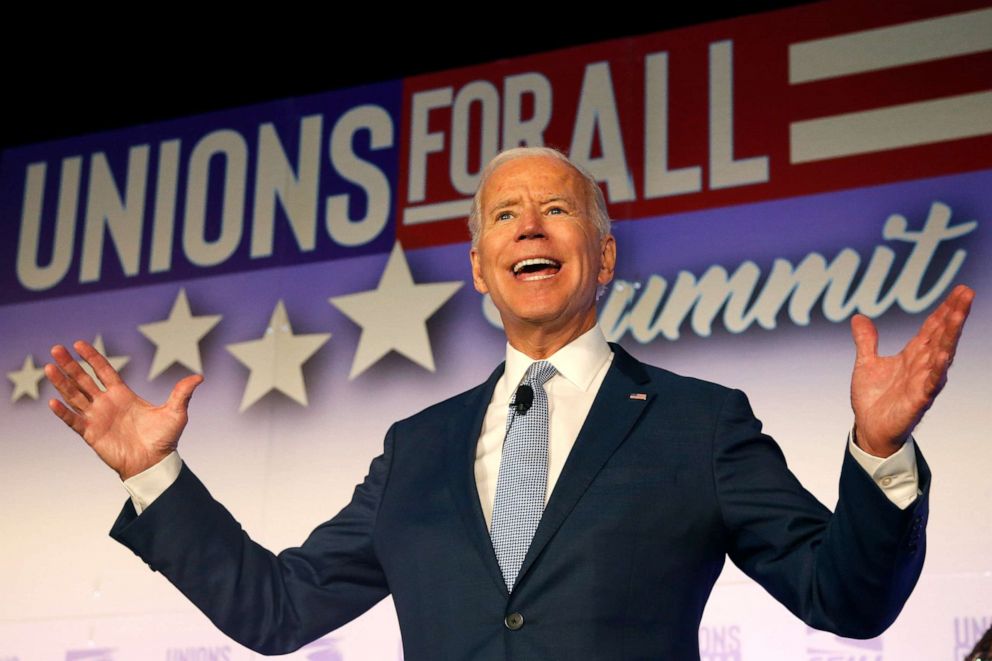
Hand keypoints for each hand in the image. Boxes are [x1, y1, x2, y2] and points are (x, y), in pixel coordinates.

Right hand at [45, 340, 202, 479]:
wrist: (155, 464)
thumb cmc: (165, 439)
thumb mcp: (176, 412)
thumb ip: (182, 393)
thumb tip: (199, 377)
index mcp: (123, 395)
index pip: (103, 371)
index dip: (91, 357)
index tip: (78, 343)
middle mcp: (107, 403)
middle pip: (83, 380)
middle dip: (70, 365)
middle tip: (56, 348)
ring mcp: (97, 418)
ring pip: (74, 396)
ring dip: (61, 383)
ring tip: (49, 367)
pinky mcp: (91, 434)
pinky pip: (73, 421)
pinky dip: (63, 412)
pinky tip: (53, 401)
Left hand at [850, 284, 973, 456]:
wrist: (869, 429)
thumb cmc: (873, 399)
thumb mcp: (866, 363)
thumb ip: (866, 341)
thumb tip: (859, 318)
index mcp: (913, 356)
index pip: (933, 328)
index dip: (945, 309)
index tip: (959, 290)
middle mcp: (923, 365)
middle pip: (942, 335)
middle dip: (954, 314)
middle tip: (967, 292)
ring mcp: (923, 381)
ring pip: (941, 354)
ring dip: (951, 334)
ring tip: (960, 314)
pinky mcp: (918, 399)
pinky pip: (931, 382)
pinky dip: (937, 368)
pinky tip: (944, 355)